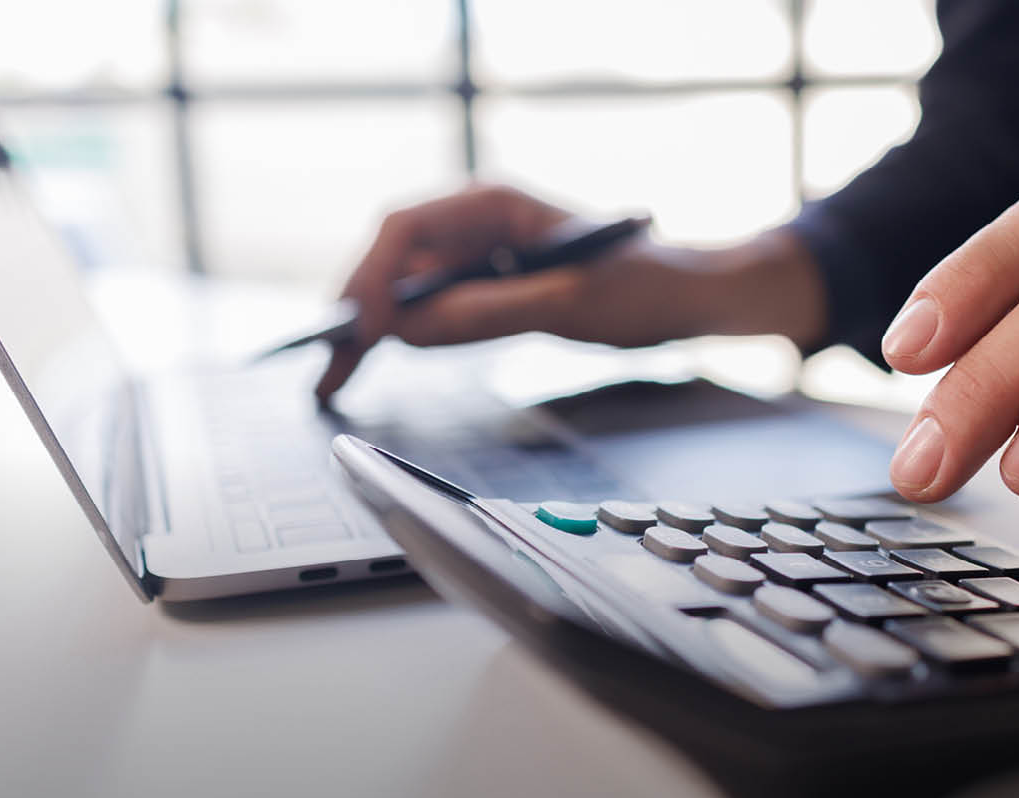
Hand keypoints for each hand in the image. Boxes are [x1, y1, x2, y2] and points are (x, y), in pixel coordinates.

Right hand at [316, 185, 827, 400]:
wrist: (690, 297)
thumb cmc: (645, 284)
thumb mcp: (567, 302)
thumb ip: (488, 312)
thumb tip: (412, 331)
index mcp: (492, 203)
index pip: (405, 228)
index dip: (375, 277)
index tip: (365, 328)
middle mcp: (477, 221)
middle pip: (393, 257)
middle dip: (358, 306)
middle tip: (328, 362)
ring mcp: (481, 254)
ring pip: (406, 284)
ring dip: (372, 325)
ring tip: (335, 373)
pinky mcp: (490, 286)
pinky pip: (433, 306)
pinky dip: (404, 334)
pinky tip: (375, 362)